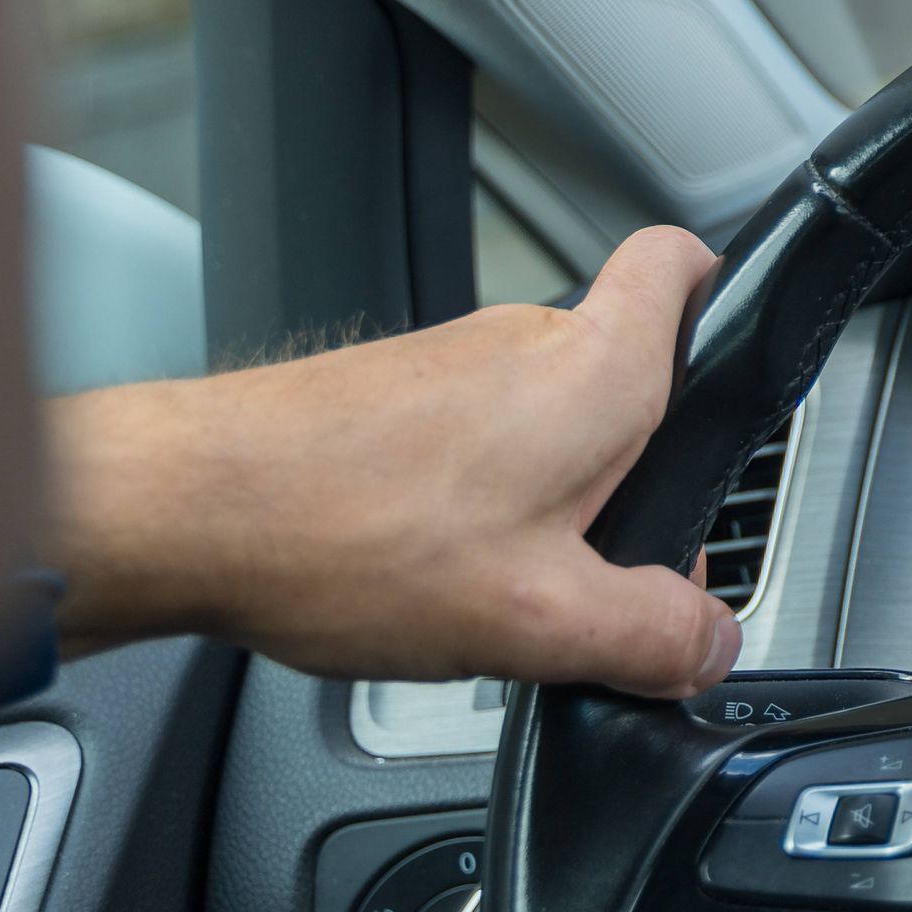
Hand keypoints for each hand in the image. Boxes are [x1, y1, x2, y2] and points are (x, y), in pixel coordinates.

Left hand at [46, 227, 742, 698]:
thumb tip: (706, 645)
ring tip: (487, 595)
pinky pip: (466, 442)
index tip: (732, 364)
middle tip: (601, 576)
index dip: (721, 298)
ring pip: (539, 423)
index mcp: (593, 371)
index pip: (682, 266)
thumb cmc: (341, 532)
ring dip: (540, 502)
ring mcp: (448, 363)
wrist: (179, 511)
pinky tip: (418, 578)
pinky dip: (466, 505)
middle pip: (624, 384)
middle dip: (630, 480)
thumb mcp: (537, 622)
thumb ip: (648, 636)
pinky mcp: (385, 395)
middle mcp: (525, 341)